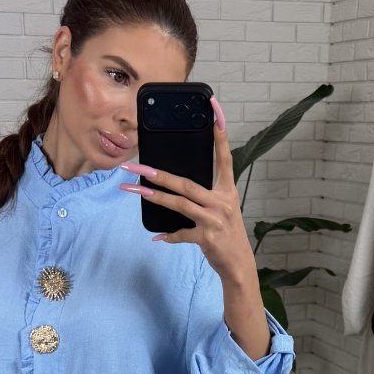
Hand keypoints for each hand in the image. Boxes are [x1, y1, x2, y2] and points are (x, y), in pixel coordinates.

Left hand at [118, 95, 255, 282]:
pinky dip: (169, 235)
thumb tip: (175, 186)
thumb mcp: (223, 209)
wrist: (238, 264)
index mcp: (227, 190)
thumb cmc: (226, 233)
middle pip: (186, 183)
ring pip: (179, 204)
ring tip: (135, 190)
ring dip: (155, 197)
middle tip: (136, 166)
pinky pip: (181, 233)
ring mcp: (214, 219)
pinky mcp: (207, 237)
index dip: (219, 134)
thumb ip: (205, 196)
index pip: (223, 157)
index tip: (214, 110)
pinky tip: (158, 237)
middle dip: (159, 174)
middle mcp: (222, 202)